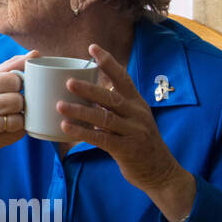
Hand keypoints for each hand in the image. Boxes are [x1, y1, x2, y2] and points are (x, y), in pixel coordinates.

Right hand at [0, 50, 35, 172]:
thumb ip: (13, 64)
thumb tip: (35, 54)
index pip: (13, 80)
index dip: (20, 82)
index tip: (17, 85)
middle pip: (17, 101)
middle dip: (20, 100)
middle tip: (14, 101)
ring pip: (18, 119)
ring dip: (20, 116)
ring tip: (12, 113)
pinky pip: (16, 134)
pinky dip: (18, 129)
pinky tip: (10, 124)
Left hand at [57, 43, 195, 221]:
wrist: (161, 173)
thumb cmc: (141, 143)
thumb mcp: (134, 119)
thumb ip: (115, 106)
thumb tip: (88, 91)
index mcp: (137, 103)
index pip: (123, 78)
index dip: (108, 62)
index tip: (92, 48)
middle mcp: (136, 114)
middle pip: (111, 97)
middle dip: (89, 89)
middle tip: (68, 81)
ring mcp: (133, 132)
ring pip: (104, 118)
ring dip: (80, 111)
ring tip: (60, 105)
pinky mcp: (127, 150)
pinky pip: (101, 139)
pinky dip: (83, 133)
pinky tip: (66, 127)